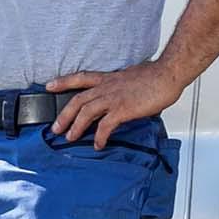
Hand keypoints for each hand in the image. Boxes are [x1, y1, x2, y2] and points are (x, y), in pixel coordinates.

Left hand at [47, 63, 182, 147]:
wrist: (168, 74)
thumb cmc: (156, 76)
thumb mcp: (133, 77)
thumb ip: (123, 86)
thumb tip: (124, 94)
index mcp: (109, 78)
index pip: (80, 78)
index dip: (63, 82)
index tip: (49, 86)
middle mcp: (107, 87)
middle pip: (77, 100)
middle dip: (64, 115)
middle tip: (55, 128)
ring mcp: (114, 98)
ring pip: (86, 113)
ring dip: (75, 127)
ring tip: (70, 138)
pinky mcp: (123, 109)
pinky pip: (105, 126)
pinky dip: (99, 136)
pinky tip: (98, 144)